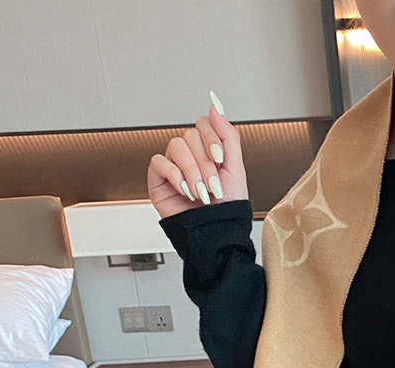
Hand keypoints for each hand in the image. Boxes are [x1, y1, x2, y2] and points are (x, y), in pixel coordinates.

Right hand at [148, 92, 247, 219]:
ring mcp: (174, 166)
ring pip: (176, 146)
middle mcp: (191, 157)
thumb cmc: (227, 208)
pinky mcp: (158, 178)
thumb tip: (215, 106)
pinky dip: (175, 176)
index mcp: (209, 152)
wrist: (215, 233)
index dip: (211, 138)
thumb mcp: (235, 169)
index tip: (220, 158)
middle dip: (205, 163)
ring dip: (192, 172)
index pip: (204, 124)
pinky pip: (159, 162)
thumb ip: (228, 136)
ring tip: (201, 193)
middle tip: (213, 186)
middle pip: (190, 136)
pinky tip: (185, 191)